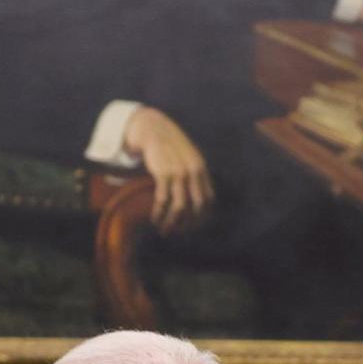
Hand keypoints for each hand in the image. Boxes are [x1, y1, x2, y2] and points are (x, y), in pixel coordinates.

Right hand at [122, 107, 213, 234]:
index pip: (208, 200)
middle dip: (187, 225)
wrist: (155, 130)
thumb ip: (195, 175)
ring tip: (163, 230)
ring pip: (179, 207)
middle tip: (176, 233)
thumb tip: (197, 200)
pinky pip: (162, 200)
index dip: (201, 218)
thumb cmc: (170, 147)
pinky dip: (158, 213)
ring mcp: (179, 173)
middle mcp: (193, 172)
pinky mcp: (163, 174)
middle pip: (196, 207)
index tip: (191, 228)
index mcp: (201, 170)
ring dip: (171, 223)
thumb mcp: (189, 158)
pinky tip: (154, 219)